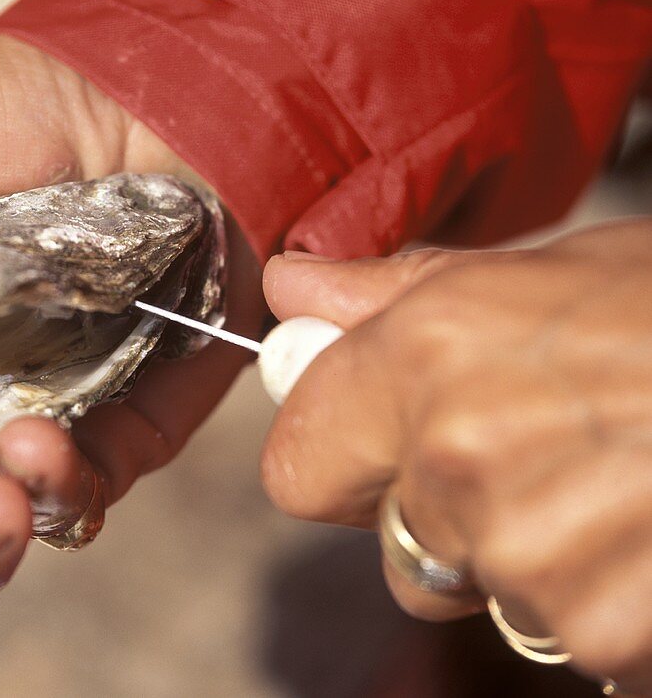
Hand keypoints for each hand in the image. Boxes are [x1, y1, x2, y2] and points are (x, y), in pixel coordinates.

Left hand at [259, 220, 651, 690]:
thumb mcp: (548, 270)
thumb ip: (397, 295)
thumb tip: (293, 291)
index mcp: (427, 360)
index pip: (296, 465)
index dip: (338, 460)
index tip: (377, 446)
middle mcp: (461, 464)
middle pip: (392, 544)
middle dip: (443, 515)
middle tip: (540, 454)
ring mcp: (535, 563)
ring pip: (483, 592)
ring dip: (533, 555)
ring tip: (622, 482)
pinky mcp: (606, 640)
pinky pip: (569, 635)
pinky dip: (608, 599)